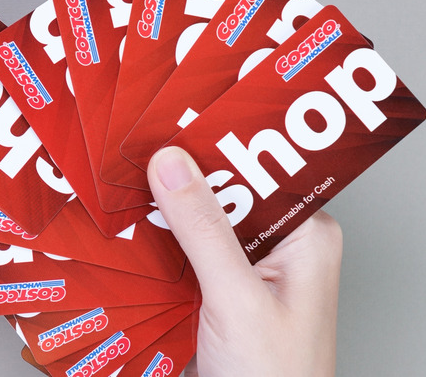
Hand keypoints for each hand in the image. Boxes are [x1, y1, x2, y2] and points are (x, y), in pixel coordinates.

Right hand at [148, 147, 341, 376]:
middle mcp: (277, 246)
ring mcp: (245, 269)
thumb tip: (173, 165)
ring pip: (198, 223)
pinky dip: (156, 245)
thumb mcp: (236, 299)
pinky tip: (127, 234)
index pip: (256, 171)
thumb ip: (204, 231)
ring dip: (162, 213)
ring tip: (121, 188)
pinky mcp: (216, 289)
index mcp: (304, 236)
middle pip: (223, 194)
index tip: (165, 127)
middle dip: (178, 179)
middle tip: (131, 155)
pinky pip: (183, 253)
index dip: (211, 146)